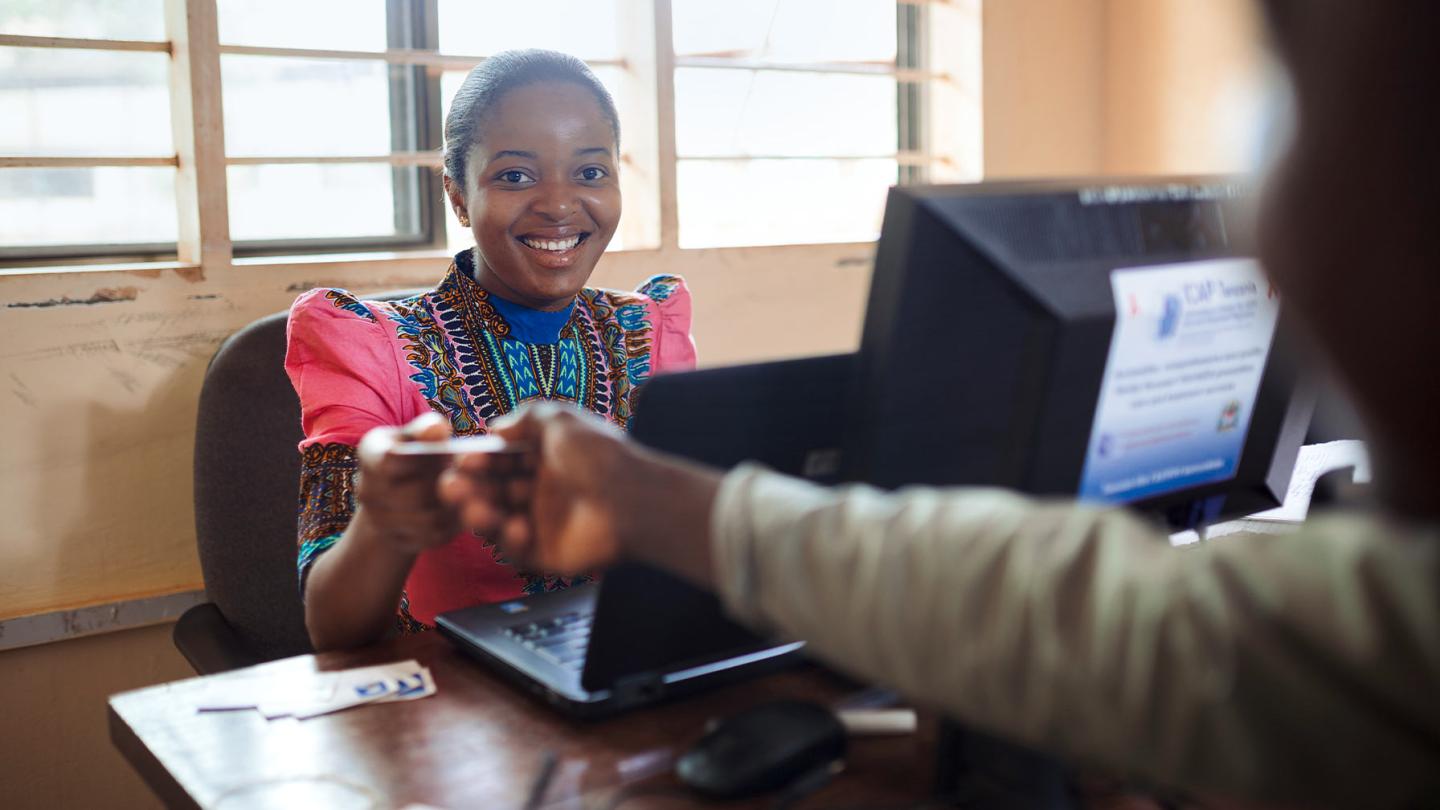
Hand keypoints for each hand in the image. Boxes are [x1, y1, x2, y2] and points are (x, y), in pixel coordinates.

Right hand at [354, 412, 460, 554]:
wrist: (404, 492)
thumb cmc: (417, 453)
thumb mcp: (417, 435)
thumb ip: (426, 430)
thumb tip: (438, 428)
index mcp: (370, 453)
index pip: (390, 461)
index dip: (423, 460)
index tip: (448, 454)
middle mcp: (366, 490)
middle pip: (414, 495)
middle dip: (446, 486)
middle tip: (469, 476)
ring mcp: (379, 520)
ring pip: (427, 520)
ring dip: (453, 507)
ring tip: (469, 493)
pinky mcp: (398, 542)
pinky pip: (433, 537)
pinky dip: (453, 525)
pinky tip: (461, 510)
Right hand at [439, 402, 633, 575]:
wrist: (634, 499)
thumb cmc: (601, 455)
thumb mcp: (560, 421)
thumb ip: (526, 419)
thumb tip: (496, 429)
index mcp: (545, 460)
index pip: (499, 461)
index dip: (478, 461)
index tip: (461, 458)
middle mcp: (541, 491)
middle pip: (492, 492)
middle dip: (469, 489)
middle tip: (450, 487)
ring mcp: (543, 524)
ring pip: (497, 522)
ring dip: (480, 515)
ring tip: (473, 509)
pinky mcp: (546, 554)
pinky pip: (516, 551)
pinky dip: (510, 540)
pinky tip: (517, 527)